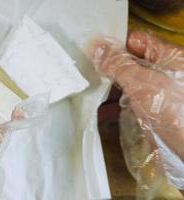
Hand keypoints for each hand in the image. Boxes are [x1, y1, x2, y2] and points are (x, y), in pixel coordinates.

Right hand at [91, 31, 183, 160]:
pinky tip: (100, 113)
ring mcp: (158, 94)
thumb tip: (97, 46)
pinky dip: (115, 107)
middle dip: (108, 69)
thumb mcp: (144, 84)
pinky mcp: (153, 112)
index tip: (91, 52)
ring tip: (87, 93)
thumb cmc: (176, 112)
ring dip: (109, 90)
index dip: (113, 45)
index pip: (135, 40)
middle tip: (85, 74)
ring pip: (127, 84)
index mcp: (168, 57)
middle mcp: (164, 72)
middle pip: (130, 63)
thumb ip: (119, 65)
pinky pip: (129, 103)